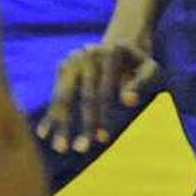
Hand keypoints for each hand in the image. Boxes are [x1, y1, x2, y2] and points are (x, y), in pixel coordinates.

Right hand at [36, 31, 160, 152]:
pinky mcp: (63, 67)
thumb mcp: (151, 71)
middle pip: (82, 95)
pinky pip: (56, 94)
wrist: (122, 45)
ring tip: (59, 148)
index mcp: (109, 53)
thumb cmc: (141, 65)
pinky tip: (44, 134)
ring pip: (65, 96)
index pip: (103, 91)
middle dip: (81, 124)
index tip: (103, 139)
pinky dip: (51, 114)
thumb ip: (141, 83)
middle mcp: (86, 54)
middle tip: (81, 149)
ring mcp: (72, 60)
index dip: (102, 116)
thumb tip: (129, 101)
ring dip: (61, 124)